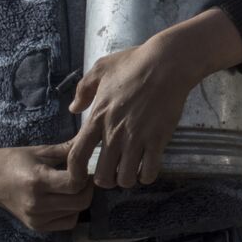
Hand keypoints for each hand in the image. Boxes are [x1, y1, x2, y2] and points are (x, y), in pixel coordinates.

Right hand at [0, 143, 92, 231]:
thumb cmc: (16, 160)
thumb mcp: (42, 150)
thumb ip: (69, 149)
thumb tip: (94, 140)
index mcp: (37, 181)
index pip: (75, 183)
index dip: (85, 173)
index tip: (83, 165)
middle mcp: (36, 204)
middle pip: (81, 201)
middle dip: (88, 187)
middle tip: (83, 175)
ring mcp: (36, 219)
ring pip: (77, 212)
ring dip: (81, 198)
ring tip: (72, 185)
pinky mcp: (37, 227)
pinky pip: (68, 222)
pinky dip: (72, 211)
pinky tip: (65, 198)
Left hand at [67, 8, 241, 187]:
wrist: (168, 62)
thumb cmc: (134, 62)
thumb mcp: (101, 69)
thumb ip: (83, 90)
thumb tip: (74, 108)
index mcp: (97, 117)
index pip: (77, 156)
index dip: (75, 173)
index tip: (81, 175)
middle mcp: (114, 133)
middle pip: (102, 175)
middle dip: (105, 179)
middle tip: (112, 172)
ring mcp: (137, 138)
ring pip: (126, 178)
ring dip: (127, 179)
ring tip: (131, 170)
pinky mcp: (158, 139)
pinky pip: (150, 171)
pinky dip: (147, 175)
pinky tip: (148, 167)